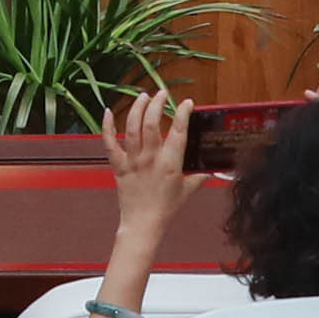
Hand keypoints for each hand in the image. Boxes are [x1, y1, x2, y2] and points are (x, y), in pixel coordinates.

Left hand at [102, 87, 190, 230]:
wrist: (144, 224)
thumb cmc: (166, 208)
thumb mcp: (187, 191)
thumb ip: (199, 176)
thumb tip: (211, 169)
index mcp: (170, 163)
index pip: (179, 132)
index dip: (183, 114)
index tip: (187, 103)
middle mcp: (151, 158)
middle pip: (152, 124)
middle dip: (157, 104)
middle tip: (162, 93)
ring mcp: (133, 161)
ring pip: (132, 128)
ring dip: (137, 109)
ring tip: (143, 96)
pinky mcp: (118, 166)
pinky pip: (109, 143)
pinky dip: (107, 126)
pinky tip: (107, 112)